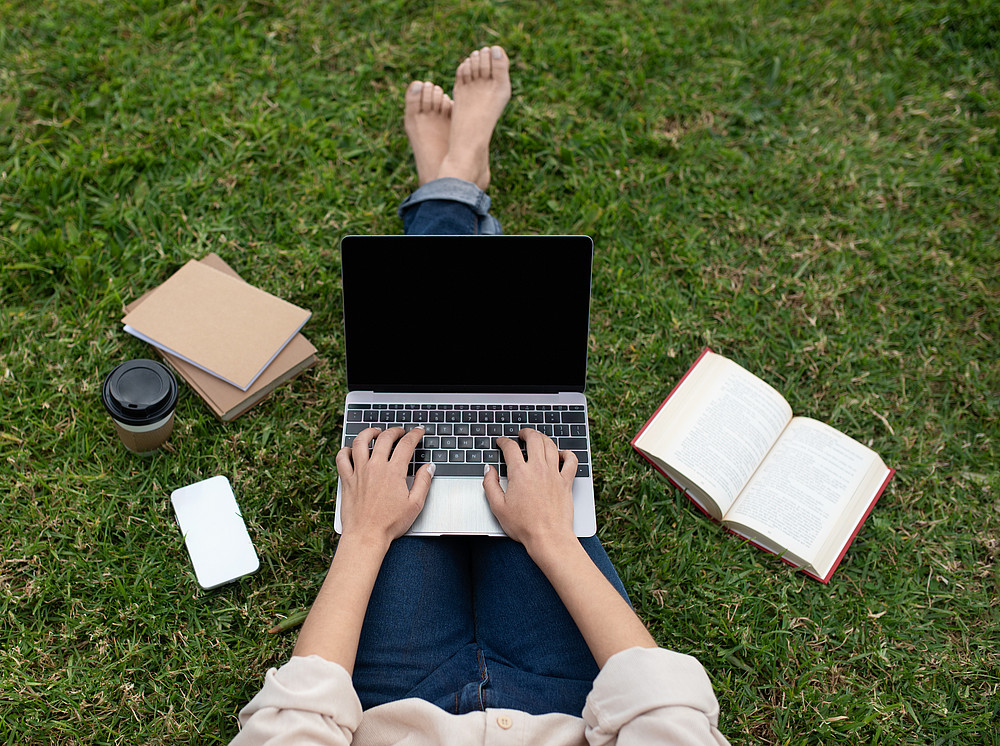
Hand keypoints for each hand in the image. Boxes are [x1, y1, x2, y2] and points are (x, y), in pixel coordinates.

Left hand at [335, 427, 433, 546]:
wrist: (366, 536)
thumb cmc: (390, 524)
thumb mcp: (415, 504)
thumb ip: (424, 482)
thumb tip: (429, 467)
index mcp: (394, 472)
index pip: (406, 444)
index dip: (415, 435)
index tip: (418, 432)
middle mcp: (375, 468)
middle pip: (385, 438)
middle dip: (395, 430)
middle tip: (400, 431)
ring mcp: (359, 472)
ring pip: (360, 442)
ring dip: (369, 433)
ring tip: (375, 432)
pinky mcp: (347, 480)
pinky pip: (342, 458)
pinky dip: (345, 450)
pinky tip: (351, 449)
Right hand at [482, 428, 577, 553]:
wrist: (548, 538)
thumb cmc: (524, 526)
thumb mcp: (498, 507)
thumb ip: (490, 485)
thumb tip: (488, 470)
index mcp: (520, 473)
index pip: (510, 448)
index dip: (504, 441)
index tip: (501, 442)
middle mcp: (538, 469)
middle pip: (534, 439)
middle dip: (526, 432)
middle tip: (522, 433)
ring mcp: (554, 474)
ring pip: (551, 446)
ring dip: (543, 438)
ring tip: (538, 438)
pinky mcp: (566, 482)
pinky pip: (571, 461)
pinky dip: (567, 453)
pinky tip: (562, 453)